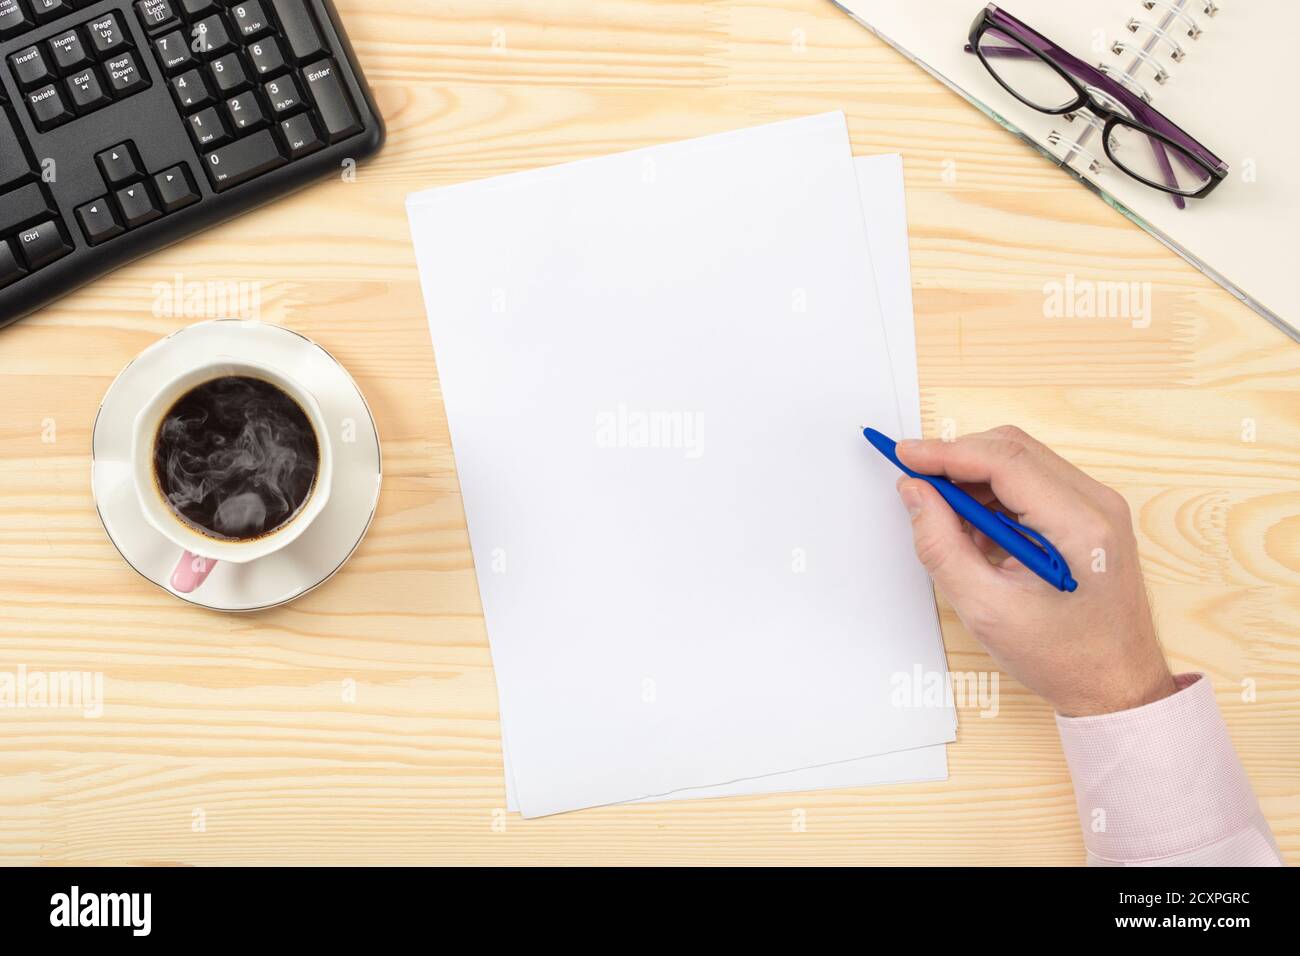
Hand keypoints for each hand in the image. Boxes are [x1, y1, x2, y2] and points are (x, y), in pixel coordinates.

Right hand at [895, 426, 1175, 716]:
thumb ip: (941, 544)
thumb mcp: (985, 609)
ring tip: (946, 518)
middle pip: (1014, 449)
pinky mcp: (1092, 515)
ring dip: (975, 476)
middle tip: (916, 482)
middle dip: (957, 458)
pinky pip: (1035, 481)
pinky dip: (996, 492)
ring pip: (1022, 460)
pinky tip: (976, 528)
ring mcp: (1099, 507)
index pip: (1004, 461)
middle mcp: (1098, 505)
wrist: (1116, 686)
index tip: (904, 456)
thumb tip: (915, 493)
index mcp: (1078, 527)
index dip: (946, 453)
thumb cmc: (1062, 658)